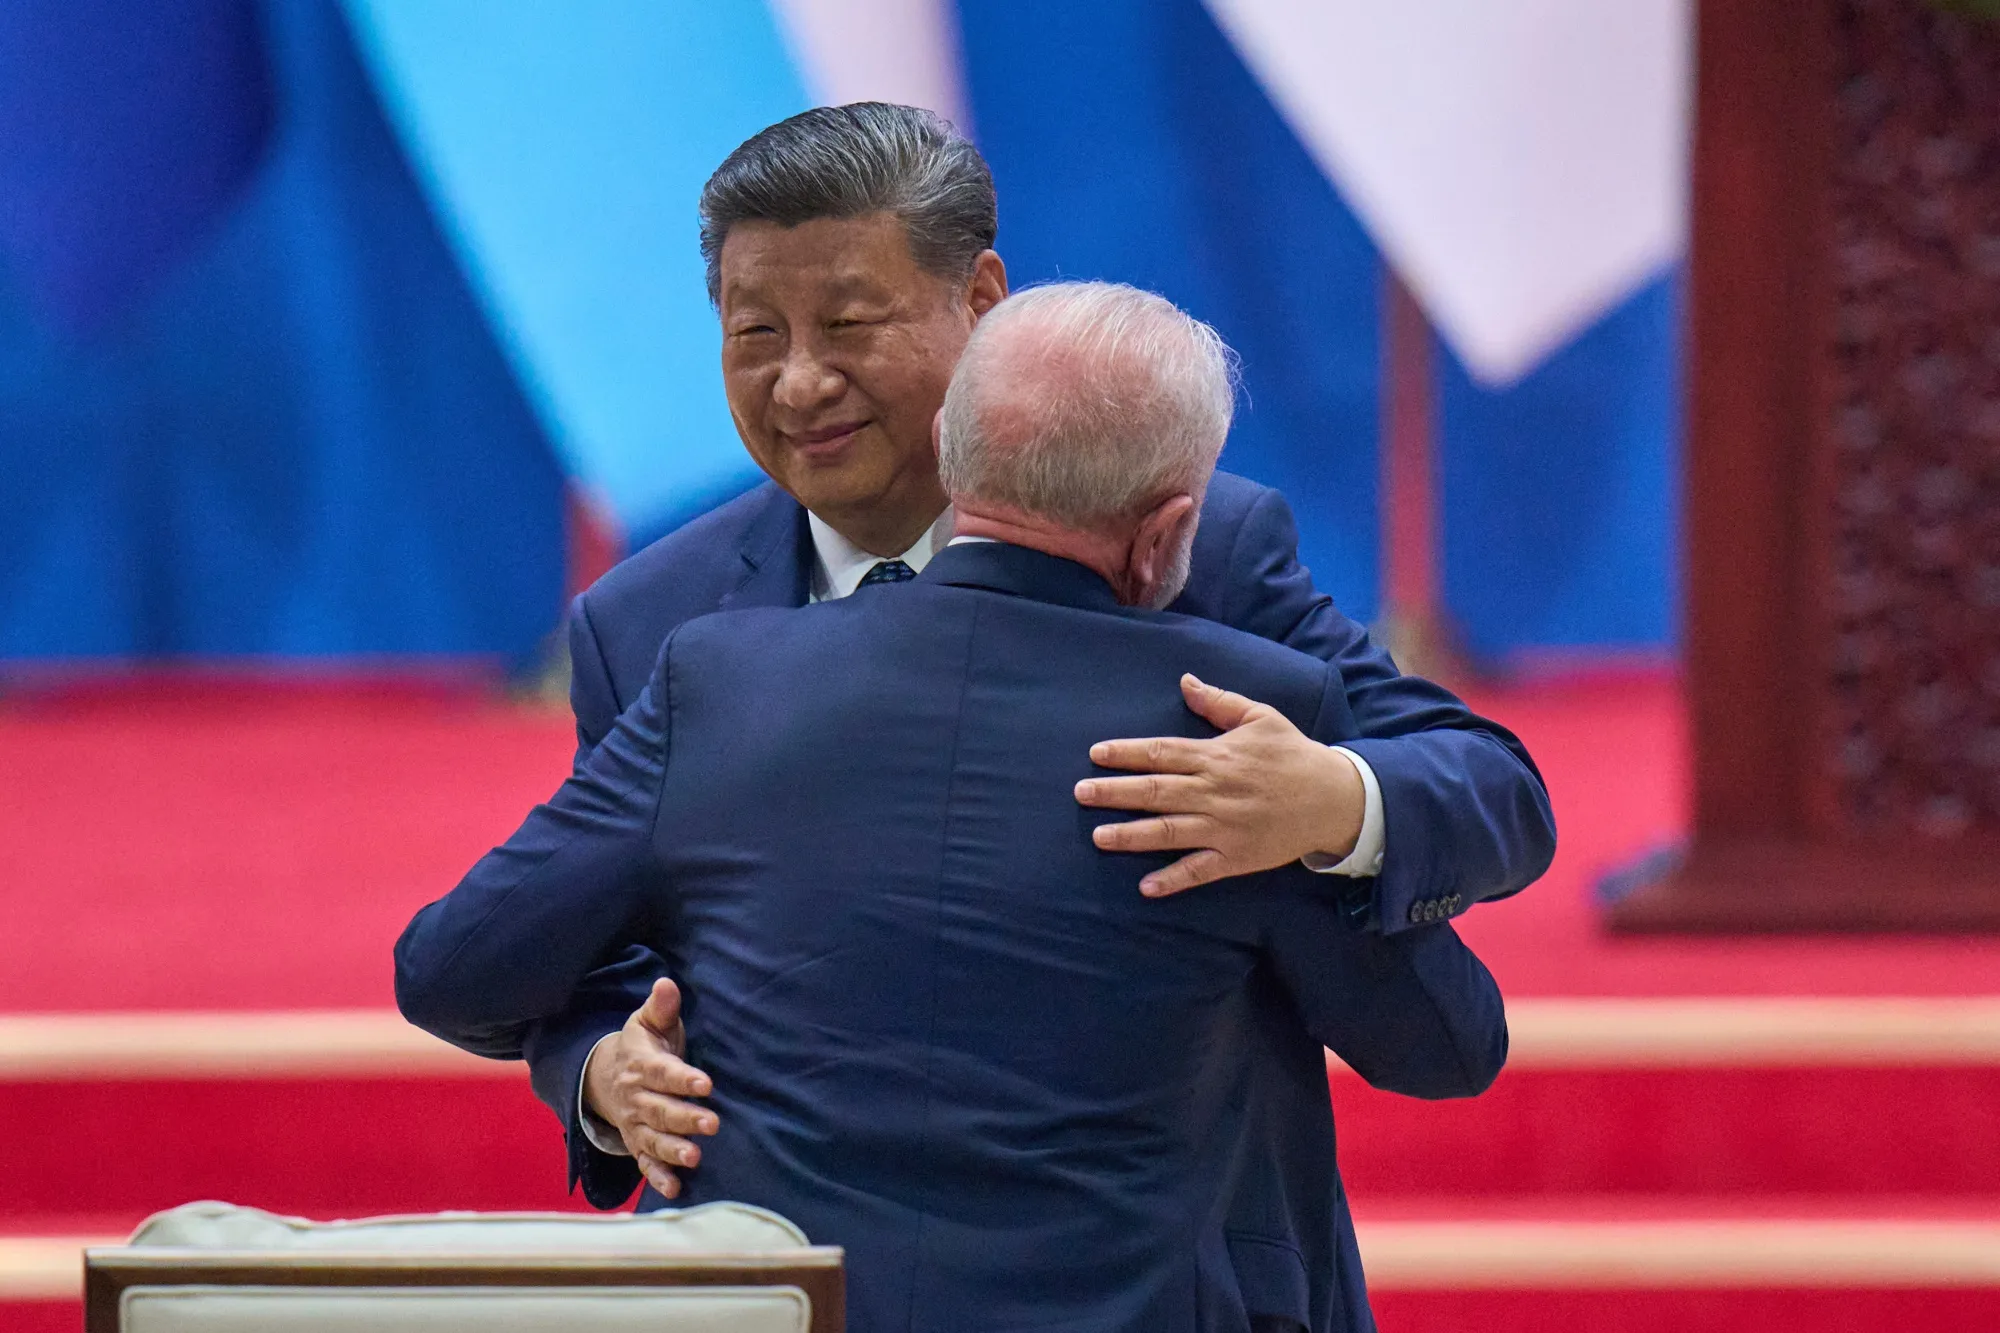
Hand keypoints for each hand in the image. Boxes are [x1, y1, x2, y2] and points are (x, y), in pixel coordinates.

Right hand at [582, 979, 718, 1198]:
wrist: (605, 1077)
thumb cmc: (641, 1047)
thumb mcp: (647, 1023)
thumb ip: (661, 1007)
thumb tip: (667, 983)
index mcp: (641, 1066)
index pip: (663, 1072)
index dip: (683, 1078)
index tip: (706, 1083)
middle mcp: (637, 1098)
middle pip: (660, 1110)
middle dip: (685, 1118)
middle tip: (712, 1124)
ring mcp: (635, 1124)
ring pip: (653, 1139)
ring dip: (673, 1150)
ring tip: (694, 1157)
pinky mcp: (638, 1145)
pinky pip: (645, 1164)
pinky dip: (658, 1177)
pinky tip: (675, 1189)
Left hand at [1074, 673, 1363, 896]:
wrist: (1333, 797)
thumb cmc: (1293, 753)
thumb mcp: (1260, 717)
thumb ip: (1219, 702)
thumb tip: (1185, 681)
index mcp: (1216, 757)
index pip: (1161, 753)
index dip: (1126, 754)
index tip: (1096, 754)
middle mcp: (1213, 791)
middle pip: (1155, 791)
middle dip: (1114, 792)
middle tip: (1080, 793)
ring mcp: (1223, 827)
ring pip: (1169, 831)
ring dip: (1131, 835)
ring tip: (1098, 836)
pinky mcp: (1236, 856)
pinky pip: (1199, 870)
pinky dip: (1173, 879)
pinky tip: (1145, 887)